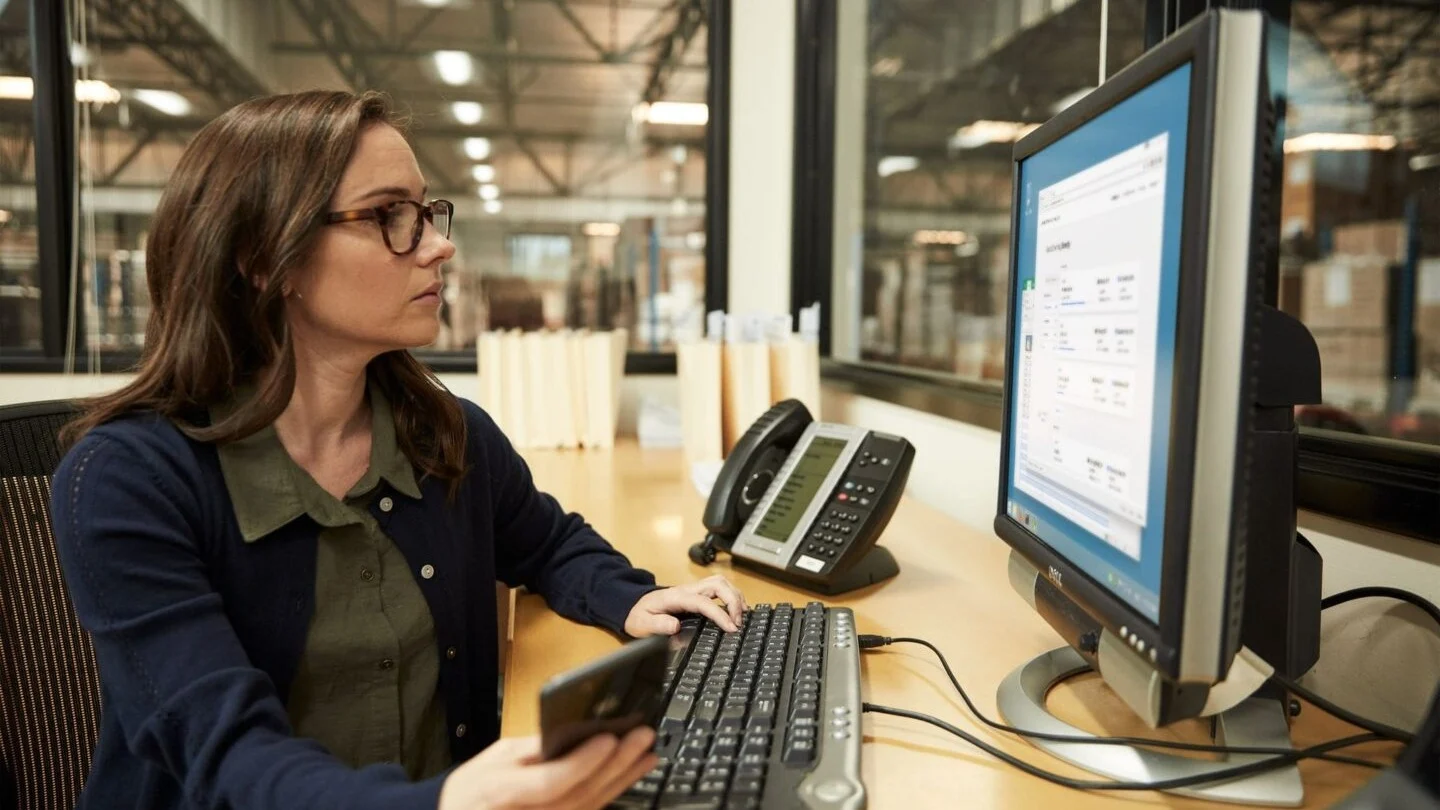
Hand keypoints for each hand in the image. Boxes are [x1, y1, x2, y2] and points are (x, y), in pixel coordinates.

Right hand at [438, 727, 656, 809]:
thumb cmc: (475, 788)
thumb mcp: (495, 758)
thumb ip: (532, 748)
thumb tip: (572, 730)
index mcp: (502, 790)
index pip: (551, 781)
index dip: (583, 762)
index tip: (609, 738)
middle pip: (579, 794)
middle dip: (616, 765)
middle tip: (642, 737)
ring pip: (590, 808)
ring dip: (623, 780)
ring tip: (646, 754)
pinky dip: (612, 794)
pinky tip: (628, 777)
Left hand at [624, 575, 746, 634]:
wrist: (633, 606)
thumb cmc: (639, 615)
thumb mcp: (642, 624)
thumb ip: (657, 625)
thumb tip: (674, 626)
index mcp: (676, 597)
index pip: (704, 602)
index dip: (720, 614)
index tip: (731, 627)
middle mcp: (688, 589)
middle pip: (718, 584)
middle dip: (733, 600)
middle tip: (739, 623)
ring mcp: (694, 589)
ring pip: (721, 583)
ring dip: (735, 596)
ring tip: (742, 616)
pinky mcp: (698, 593)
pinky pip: (719, 588)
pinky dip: (732, 596)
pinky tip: (736, 610)